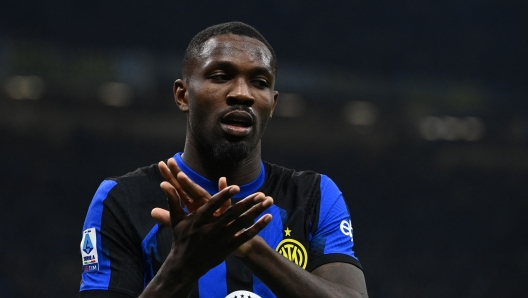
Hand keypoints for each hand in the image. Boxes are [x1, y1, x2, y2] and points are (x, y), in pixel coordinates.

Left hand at [152, 158, 229, 222]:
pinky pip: (224, 203)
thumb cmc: (204, 229)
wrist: (224, 241)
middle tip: (169, 161)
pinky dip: (224, 191)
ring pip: (201, 194)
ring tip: (181, 177)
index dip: (170, 177)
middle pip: (188, 187)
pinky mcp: (224, 213)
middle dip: (178, 175)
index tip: (161, 164)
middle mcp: (200, 201)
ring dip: (192, 185)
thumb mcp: (184, 223)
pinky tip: (222, 180)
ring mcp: (212, 205)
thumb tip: (152, 211)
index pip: (178, 189)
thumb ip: (169, 217)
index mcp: (191, 203)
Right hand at [153, 160, 273, 278]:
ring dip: (256, 212)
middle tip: (260, 193)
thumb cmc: (181, 239)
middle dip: (247, 203)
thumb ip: (173, 201)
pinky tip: (268, 218)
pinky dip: (257, 227)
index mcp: (198, 220)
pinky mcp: (228, 248)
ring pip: (241, 224)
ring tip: (268, 202)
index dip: (224, 196)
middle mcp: (211, 230)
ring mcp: (221, 240)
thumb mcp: (176, 220)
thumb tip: (164, 185)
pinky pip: (246, 237)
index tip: (236, 187)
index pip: (213, 206)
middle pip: (232, 214)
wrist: (185, 265)